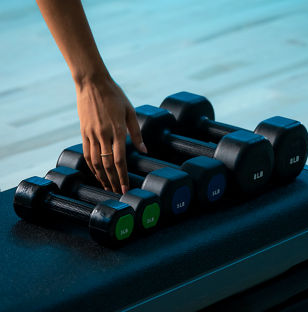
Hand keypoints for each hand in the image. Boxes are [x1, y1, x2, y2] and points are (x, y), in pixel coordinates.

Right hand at [76, 75, 146, 193]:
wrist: (92, 83)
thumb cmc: (115, 95)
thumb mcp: (130, 112)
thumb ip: (137, 133)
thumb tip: (144, 150)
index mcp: (118, 130)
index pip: (120, 159)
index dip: (123, 176)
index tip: (125, 188)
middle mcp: (104, 135)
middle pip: (107, 164)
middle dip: (113, 180)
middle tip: (117, 192)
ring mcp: (91, 134)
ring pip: (95, 162)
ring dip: (101, 176)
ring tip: (107, 187)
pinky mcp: (83, 132)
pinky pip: (86, 153)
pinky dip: (91, 166)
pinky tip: (96, 173)